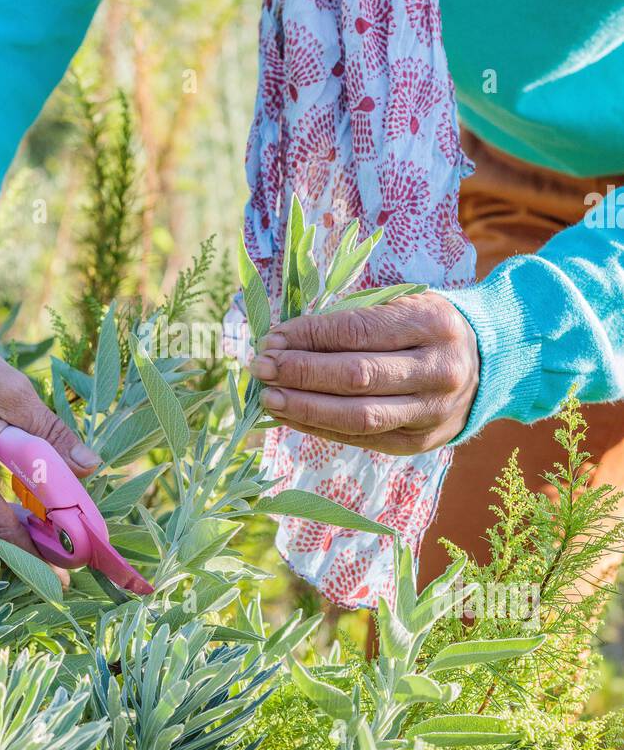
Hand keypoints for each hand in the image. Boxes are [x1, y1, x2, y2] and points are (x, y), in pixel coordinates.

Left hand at [248, 292, 478, 454]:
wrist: (487, 365)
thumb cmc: (427, 328)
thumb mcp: (402, 307)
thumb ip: (352, 322)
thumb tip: (285, 341)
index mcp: (432, 324)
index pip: (358, 331)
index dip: (310, 336)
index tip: (274, 337)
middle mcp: (438, 371)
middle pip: (356, 377)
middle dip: (300, 372)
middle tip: (262, 366)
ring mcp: (431, 413)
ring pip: (358, 416)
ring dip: (304, 407)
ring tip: (269, 397)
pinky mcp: (419, 443)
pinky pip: (361, 439)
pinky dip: (321, 427)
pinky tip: (292, 415)